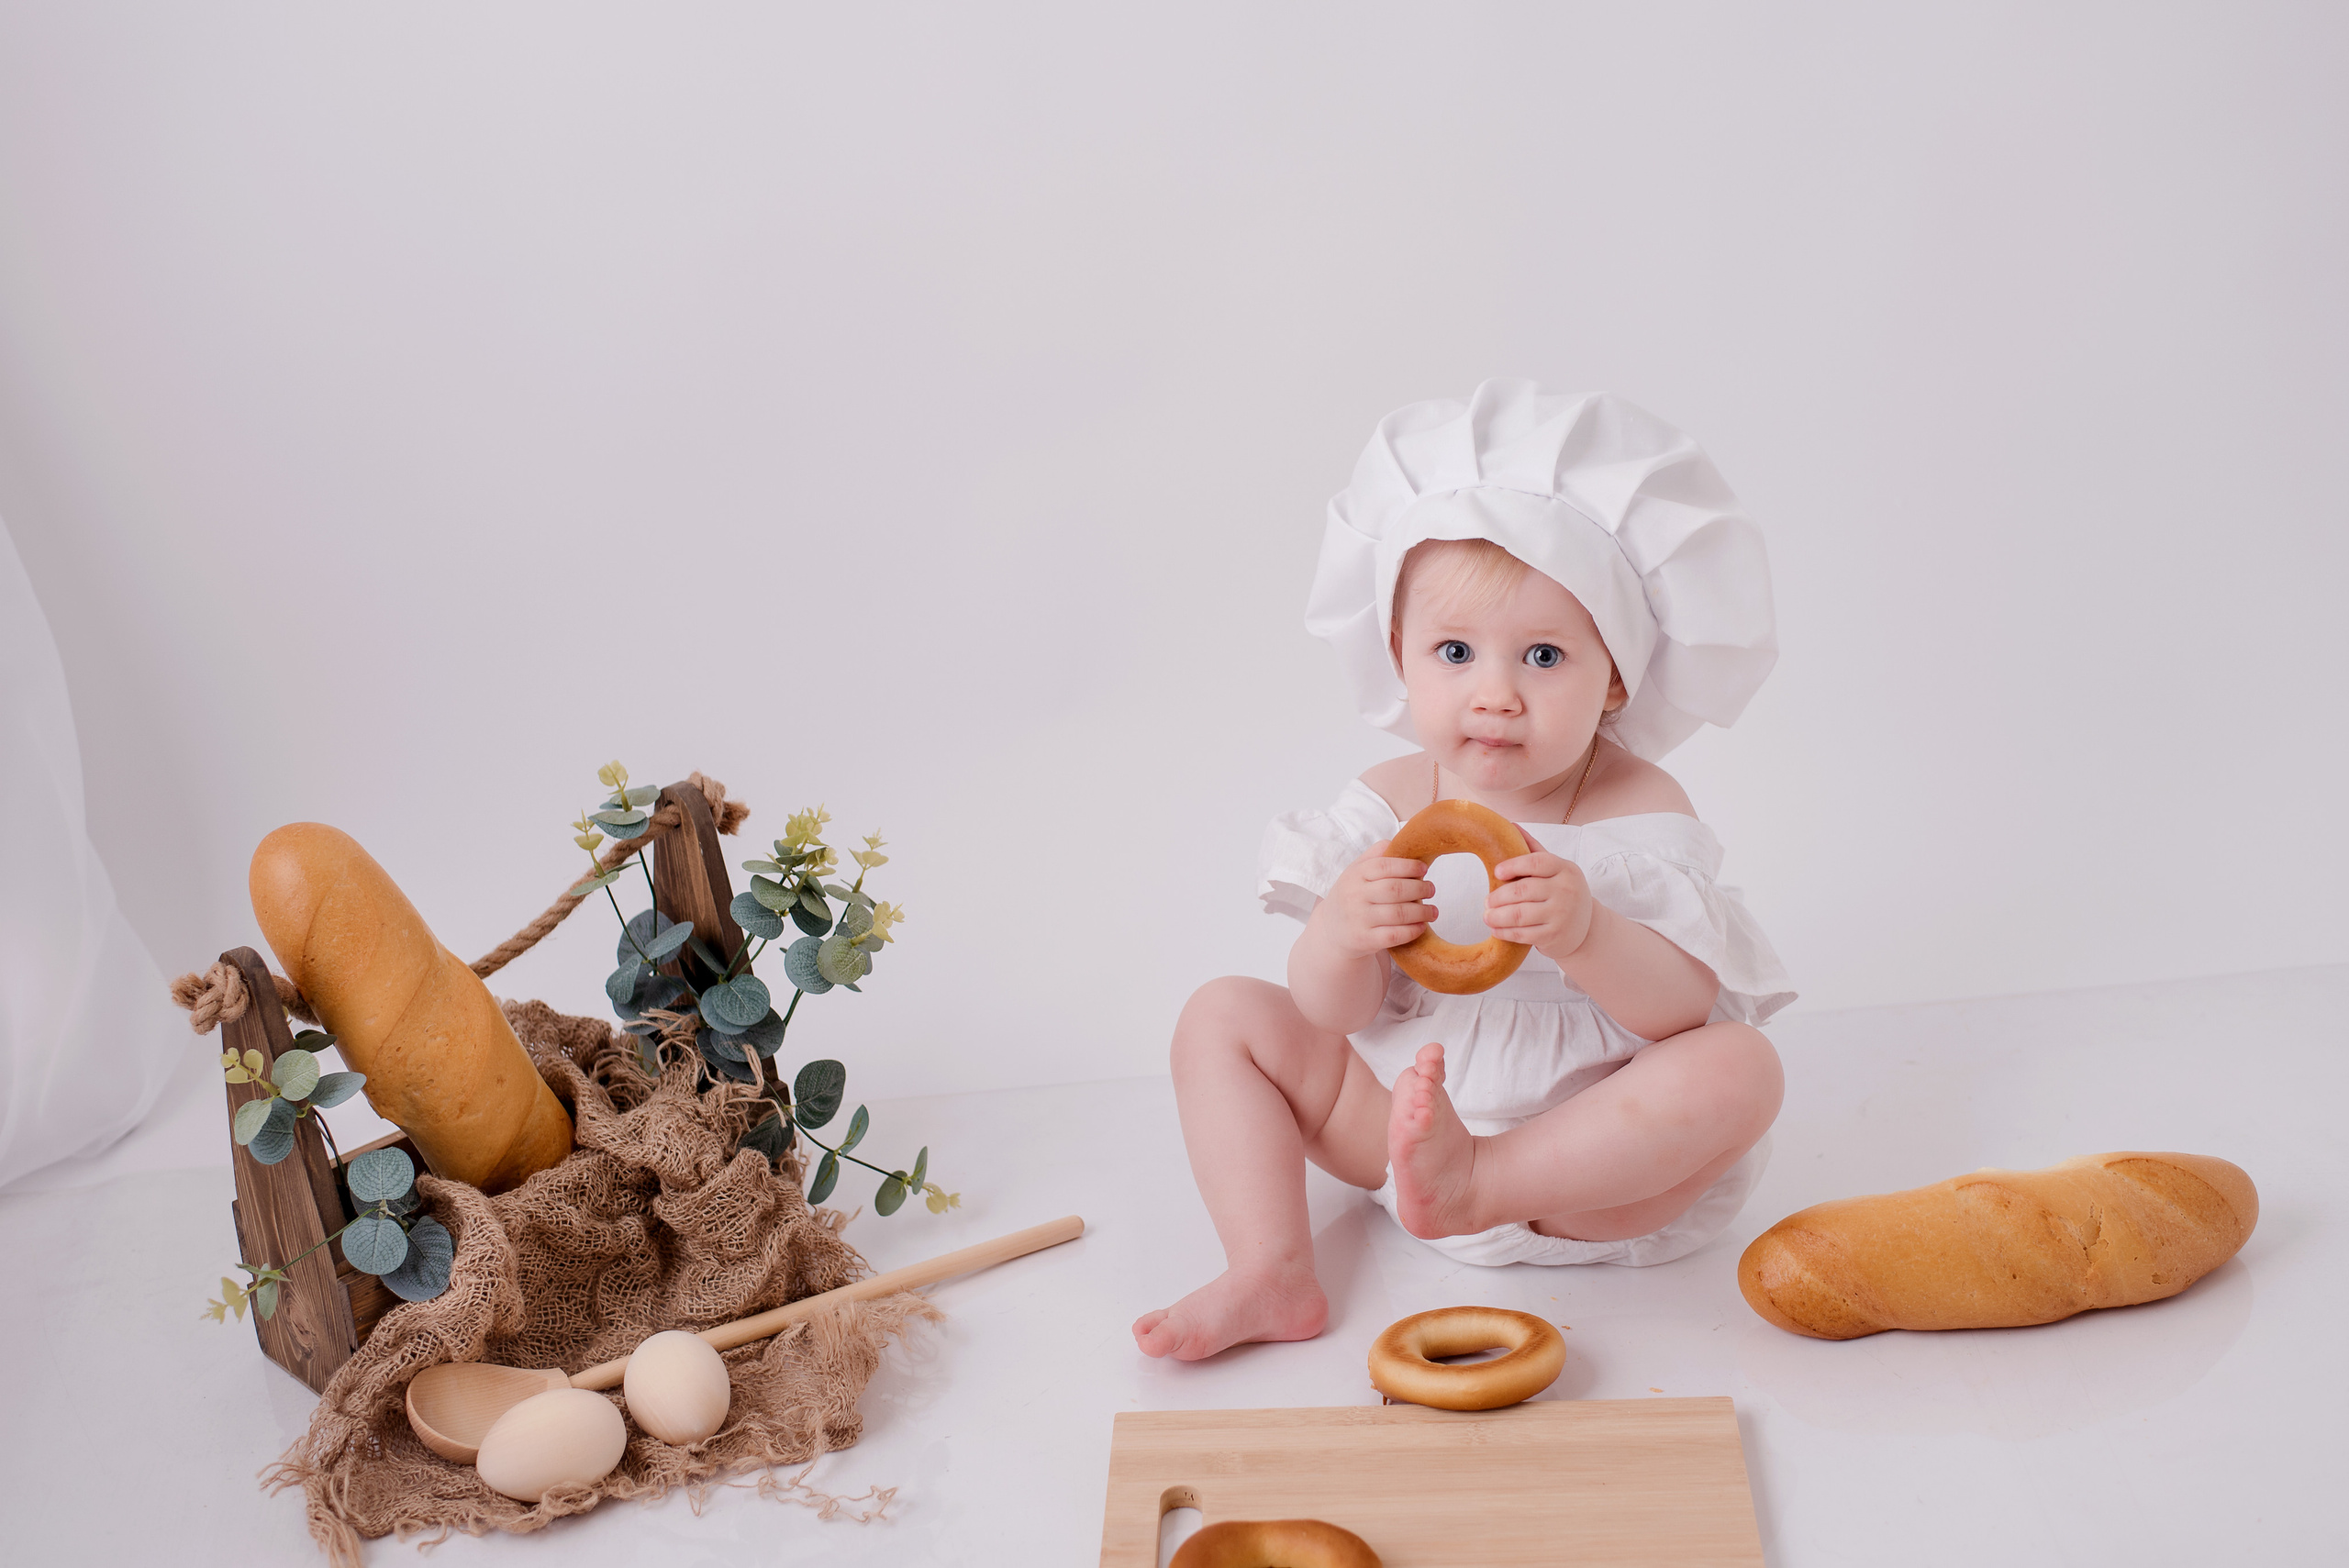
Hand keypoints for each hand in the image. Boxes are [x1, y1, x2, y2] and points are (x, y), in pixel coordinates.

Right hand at [1310, 839, 1435, 958]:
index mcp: (1355, 875)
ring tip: (1433, 911)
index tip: (1424, 869)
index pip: (1384, 865)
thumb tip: (1402, 841)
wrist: (1331, 931)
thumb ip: (1375, 855)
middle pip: (1394, 889)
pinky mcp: (1365, 940)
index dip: (1408, 866)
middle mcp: (1355, 896)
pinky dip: (1412, 931)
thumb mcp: (1356, 872)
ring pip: (1398, 913)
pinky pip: (1394, 936)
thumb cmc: (1351, 896)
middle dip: (1419, 888)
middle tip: (1432, 889)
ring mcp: (1359, 919)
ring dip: (1422, 912)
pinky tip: (1422, 926)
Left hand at [1485, 850, 1593, 960]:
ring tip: (1487, 915)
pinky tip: (1496, 929)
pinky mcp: (1554, 936)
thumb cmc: (1563, 893)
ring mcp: (1561, 915)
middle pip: (1523, 890)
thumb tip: (1511, 825)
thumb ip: (1534, 849)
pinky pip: (1521, 934)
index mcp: (1566, 869)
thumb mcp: (1555, 870)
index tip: (1496, 872)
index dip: (1513, 865)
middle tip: (1487, 901)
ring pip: (1519, 914)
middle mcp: (1566, 891)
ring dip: (1496, 916)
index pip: (1536, 862)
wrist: (1587, 928)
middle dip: (1498, 896)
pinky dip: (1504, 932)